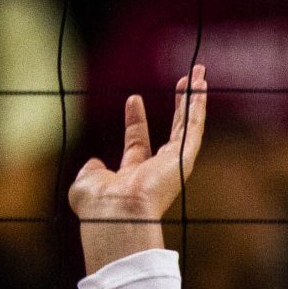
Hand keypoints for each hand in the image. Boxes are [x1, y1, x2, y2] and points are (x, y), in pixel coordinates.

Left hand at [68, 64, 207, 273]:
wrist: (114, 214)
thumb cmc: (98, 205)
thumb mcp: (88, 182)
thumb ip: (92, 171)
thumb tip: (94, 163)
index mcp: (134, 175)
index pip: (138, 142)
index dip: (135, 120)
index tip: (133, 98)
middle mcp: (157, 169)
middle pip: (173, 131)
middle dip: (179, 106)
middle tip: (184, 83)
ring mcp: (172, 164)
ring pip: (189, 125)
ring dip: (194, 99)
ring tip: (198, 74)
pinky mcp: (183, 159)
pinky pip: (193, 127)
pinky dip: (197, 105)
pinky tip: (200, 85)